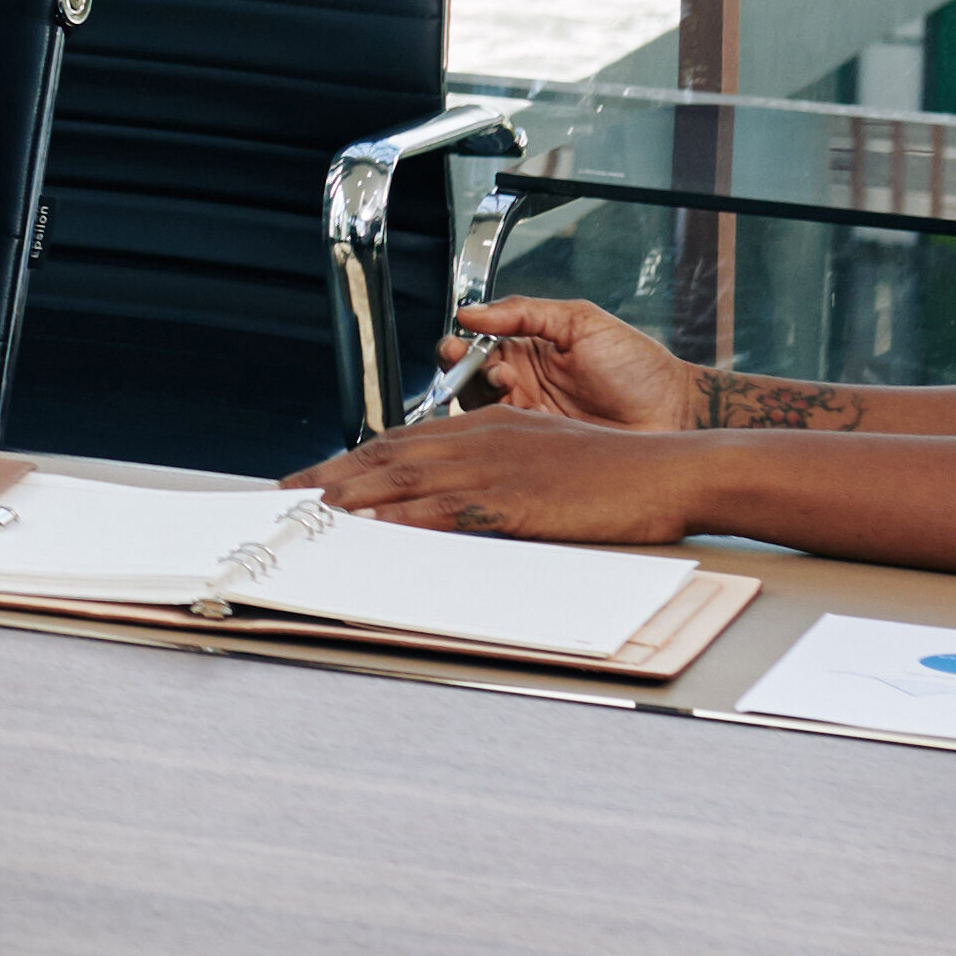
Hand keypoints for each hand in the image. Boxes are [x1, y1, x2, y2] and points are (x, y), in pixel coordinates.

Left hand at [303, 407, 721, 548]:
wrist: (669, 472)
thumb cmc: (617, 471)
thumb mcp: (547, 456)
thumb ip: (499, 467)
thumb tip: (459, 493)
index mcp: (489, 427)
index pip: (402, 440)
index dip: (352, 459)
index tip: (314, 477)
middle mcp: (482, 441)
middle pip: (389, 456)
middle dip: (332, 477)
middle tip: (285, 497)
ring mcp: (496, 470)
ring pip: (405, 480)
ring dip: (350, 498)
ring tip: (306, 514)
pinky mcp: (514, 502)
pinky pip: (445, 510)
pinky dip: (401, 519)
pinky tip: (372, 528)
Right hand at [425, 293, 700, 431]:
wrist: (675, 412)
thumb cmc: (638, 365)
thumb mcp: (580, 322)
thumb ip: (523, 312)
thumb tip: (470, 312)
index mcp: (529, 349)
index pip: (477, 344)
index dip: (461, 344)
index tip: (460, 343)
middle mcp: (523, 383)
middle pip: (468, 378)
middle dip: (461, 369)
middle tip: (472, 364)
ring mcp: (530, 417)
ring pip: (479, 408)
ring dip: (481, 393)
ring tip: (506, 382)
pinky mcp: (539, 449)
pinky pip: (503, 440)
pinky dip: (496, 427)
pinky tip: (513, 412)